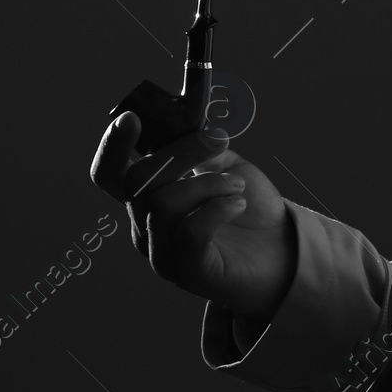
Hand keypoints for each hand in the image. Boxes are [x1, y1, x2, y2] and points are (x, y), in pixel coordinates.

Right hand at [90, 111, 294, 323]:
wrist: (281, 249)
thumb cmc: (249, 206)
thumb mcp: (224, 165)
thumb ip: (200, 147)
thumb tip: (188, 124)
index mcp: (148, 197)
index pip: (110, 174)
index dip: (111, 147)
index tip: (131, 119)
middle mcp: (145, 226)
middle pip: (138, 181)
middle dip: (180, 153)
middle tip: (218, 140)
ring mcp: (162, 253)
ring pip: (163, 203)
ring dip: (208, 183)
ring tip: (237, 186)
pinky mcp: (188, 272)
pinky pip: (190, 231)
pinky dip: (218, 208)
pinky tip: (238, 204)